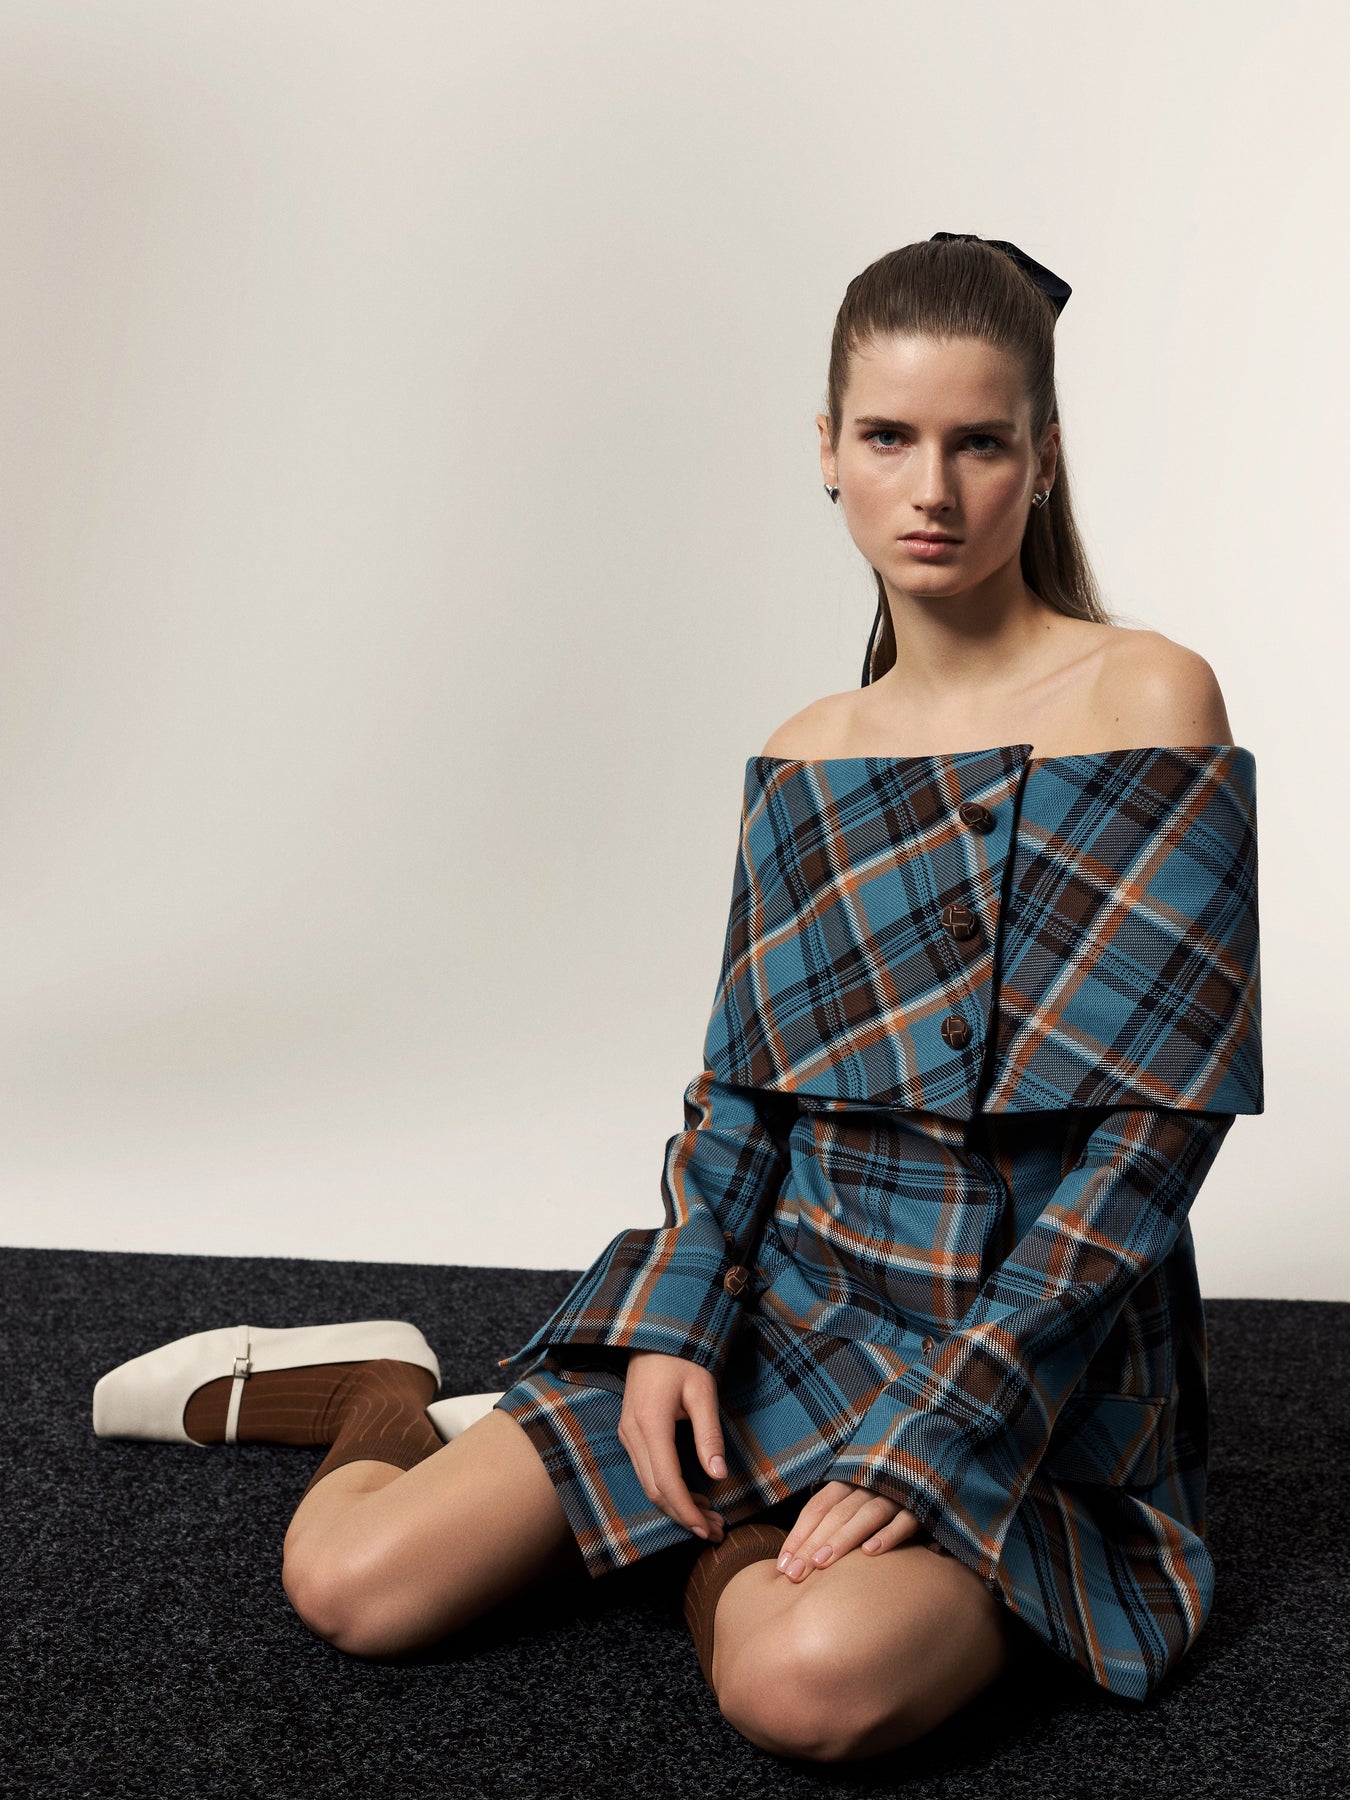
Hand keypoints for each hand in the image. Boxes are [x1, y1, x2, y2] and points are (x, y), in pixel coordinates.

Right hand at [619, 1350, 728, 1543]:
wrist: (654, 1334)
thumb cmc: (683, 1357)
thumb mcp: (703, 1391)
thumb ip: (709, 1435)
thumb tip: (718, 1474)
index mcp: (650, 1424)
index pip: (667, 1482)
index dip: (687, 1510)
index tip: (708, 1528)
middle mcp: (632, 1433)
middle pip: (655, 1490)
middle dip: (685, 1515)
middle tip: (715, 1530)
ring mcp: (627, 1433)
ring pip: (649, 1484)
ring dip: (677, 1506)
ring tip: (709, 1518)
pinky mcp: (630, 1432)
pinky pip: (647, 1471)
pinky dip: (668, 1489)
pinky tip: (692, 1496)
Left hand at [774, 1479, 921, 1580]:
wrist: (938, 1468)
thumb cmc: (888, 1497)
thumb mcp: (859, 1499)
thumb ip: (834, 1519)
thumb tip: (798, 1556)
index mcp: (850, 1478)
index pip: (818, 1506)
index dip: (799, 1534)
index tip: (782, 1565)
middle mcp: (870, 1482)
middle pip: (836, 1513)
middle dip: (813, 1544)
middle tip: (794, 1575)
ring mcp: (897, 1492)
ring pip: (866, 1515)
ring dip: (843, 1539)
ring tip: (823, 1564)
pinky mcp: (924, 1504)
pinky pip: (905, 1519)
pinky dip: (888, 1534)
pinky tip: (870, 1553)